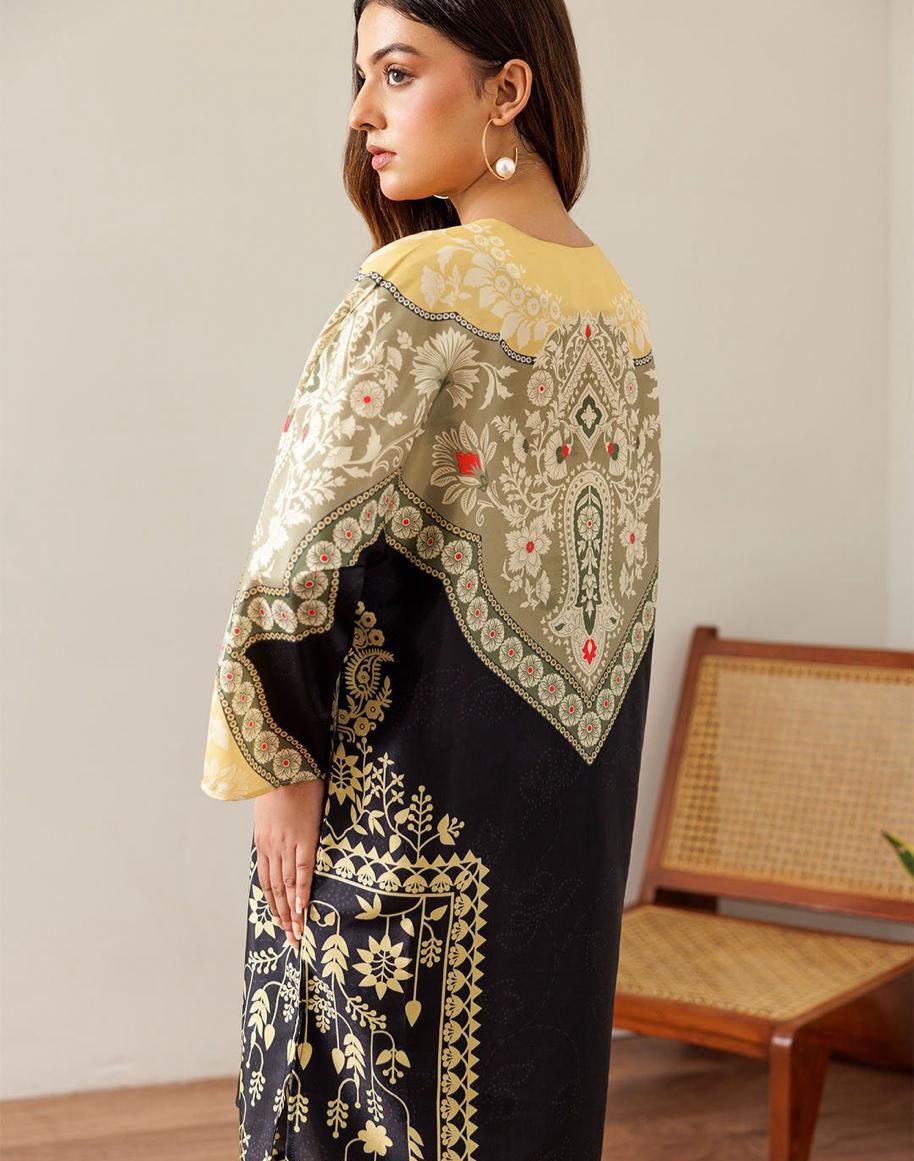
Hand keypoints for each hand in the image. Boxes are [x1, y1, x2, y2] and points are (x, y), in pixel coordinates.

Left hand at [253, 779, 326, 953]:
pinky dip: (302, 890)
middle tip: (292, 939)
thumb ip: (273, 831)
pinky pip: (303, 869)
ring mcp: (287, 844)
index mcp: (262, 842)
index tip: (281, 924)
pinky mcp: (304, 837)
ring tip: (299, 932)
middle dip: (283, 917)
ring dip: (292, 911)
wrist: (284, 765)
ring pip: (288, 885)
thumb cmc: (278, 784)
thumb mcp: (269, 812)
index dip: (274, 906)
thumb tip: (279, 842)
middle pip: (276, 890)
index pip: (267, 883)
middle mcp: (272, 848)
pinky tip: (304, 907)